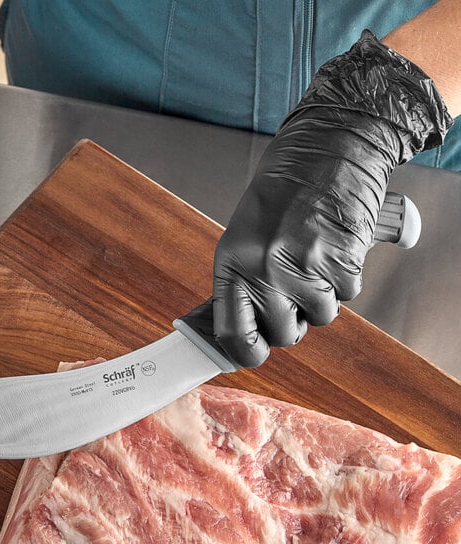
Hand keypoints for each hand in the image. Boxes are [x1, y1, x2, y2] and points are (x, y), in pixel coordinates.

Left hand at [212, 30, 451, 367]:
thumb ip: (241, 289)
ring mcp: (302, 266)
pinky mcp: (341, 260)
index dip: (246, 354)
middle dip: (293, 320)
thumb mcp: (243, 243)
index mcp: (231, 265)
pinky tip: (333, 246)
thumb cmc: (278, 200)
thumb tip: (238, 340)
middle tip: (294, 289)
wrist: (320, 153)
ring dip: (321, 295)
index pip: (233, 334)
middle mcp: (263, 270)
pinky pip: (348, 294)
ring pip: (320, 317)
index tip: (255, 355)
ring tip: (313, 258)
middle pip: (284, 334)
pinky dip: (345, 276)